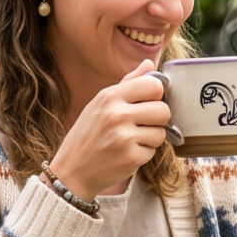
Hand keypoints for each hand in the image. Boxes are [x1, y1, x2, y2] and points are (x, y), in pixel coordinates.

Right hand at [47, 60, 171, 195]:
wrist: (72, 171)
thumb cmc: (87, 134)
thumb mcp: (100, 103)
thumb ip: (128, 83)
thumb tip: (150, 64)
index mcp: (110, 97)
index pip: (153, 86)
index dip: (156, 94)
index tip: (148, 102)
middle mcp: (117, 115)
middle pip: (163, 110)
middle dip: (157, 119)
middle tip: (142, 124)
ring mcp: (125, 138)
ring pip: (161, 133)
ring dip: (151, 138)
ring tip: (131, 139)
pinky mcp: (131, 158)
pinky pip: (153, 151)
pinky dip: (143, 153)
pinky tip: (126, 153)